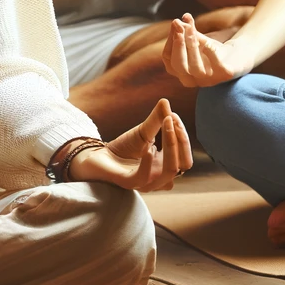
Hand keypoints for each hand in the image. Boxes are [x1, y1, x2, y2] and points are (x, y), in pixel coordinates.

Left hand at [67, 98, 191, 191]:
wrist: (98, 157)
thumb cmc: (123, 147)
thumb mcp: (143, 132)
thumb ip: (156, 120)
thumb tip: (166, 101)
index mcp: (166, 166)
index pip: (185, 156)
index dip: (182, 136)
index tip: (173, 115)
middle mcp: (160, 177)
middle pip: (183, 165)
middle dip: (181, 141)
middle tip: (171, 119)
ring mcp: (146, 182)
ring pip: (169, 172)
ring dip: (171, 147)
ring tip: (165, 125)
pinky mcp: (128, 182)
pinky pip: (143, 178)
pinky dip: (148, 164)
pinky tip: (148, 149)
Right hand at [162, 12, 253, 87]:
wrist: (236, 55)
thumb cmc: (211, 48)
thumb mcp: (195, 38)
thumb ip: (186, 29)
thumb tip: (179, 20)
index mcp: (180, 71)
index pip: (168, 57)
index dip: (170, 40)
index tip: (176, 22)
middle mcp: (191, 80)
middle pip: (178, 66)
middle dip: (178, 45)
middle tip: (180, 27)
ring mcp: (208, 80)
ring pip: (195, 68)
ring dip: (192, 47)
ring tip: (193, 30)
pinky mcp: (224, 76)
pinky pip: (216, 66)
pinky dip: (211, 53)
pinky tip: (210, 44)